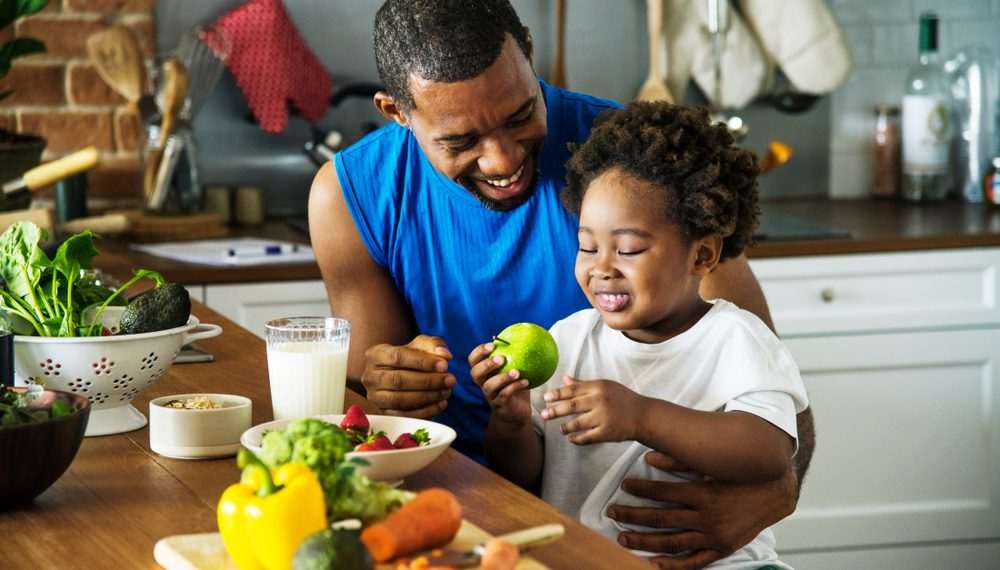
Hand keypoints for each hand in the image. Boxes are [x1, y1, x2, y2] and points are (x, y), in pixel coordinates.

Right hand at [361, 334, 455, 417]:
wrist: (399, 374)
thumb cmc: (411, 357)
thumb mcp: (421, 345)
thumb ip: (433, 345)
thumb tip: (444, 355)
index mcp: (376, 354)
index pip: (398, 357)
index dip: (423, 362)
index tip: (445, 365)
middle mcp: (370, 376)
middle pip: (398, 380)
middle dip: (428, 381)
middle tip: (450, 380)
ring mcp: (374, 396)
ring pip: (400, 400)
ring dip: (427, 397)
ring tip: (446, 391)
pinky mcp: (383, 413)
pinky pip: (403, 415)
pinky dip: (424, 411)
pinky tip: (441, 404)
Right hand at [468, 342, 531, 425]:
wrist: (516, 412)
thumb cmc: (514, 386)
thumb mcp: (513, 369)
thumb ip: (513, 355)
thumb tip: (521, 334)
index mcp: (484, 372)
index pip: (473, 360)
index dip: (479, 352)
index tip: (492, 345)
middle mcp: (483, 383)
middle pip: (475, 373)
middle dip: (486, 364)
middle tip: (501, 359)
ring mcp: (490, 395)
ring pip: (489, 386)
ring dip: (502, 378)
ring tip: (517, 372)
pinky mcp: (500, 405)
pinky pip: (504, 396)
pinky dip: (515, 387)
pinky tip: (526, 382)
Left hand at [540, 376, 645, 443]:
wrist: (643, 415)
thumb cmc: (622, 399)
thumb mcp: (605, 386)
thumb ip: (584, 384)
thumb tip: (565, 379)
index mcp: (599, 387)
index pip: (573, 390)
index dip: (557, 394)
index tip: (546, 397)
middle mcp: (600, 401)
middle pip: (572, 406)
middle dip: (555, 410)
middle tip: (544, 414)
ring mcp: (604, 417)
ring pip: (577, 423)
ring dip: (566, 427)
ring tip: (560, 429)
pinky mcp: (607, 432)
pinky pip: (587, 437)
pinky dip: (578, 439)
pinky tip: (571, 439)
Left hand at [607, 451, 797, 569]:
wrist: (775, 493)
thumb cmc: (741, 475)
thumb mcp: (713, 464)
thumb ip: (681, 460)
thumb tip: (650, 455)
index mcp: (704, 492)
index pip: (663, 492)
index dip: (641, 488)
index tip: (624, 485)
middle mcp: (707, 516)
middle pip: (661, 519)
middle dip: (633, 516)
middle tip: (612, 512)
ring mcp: (714, 536)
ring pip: (672, 542)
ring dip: (644, 541)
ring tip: (622, 537)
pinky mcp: (722, 548)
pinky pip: (694, 561)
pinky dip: (673, 565)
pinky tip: (653, 563)